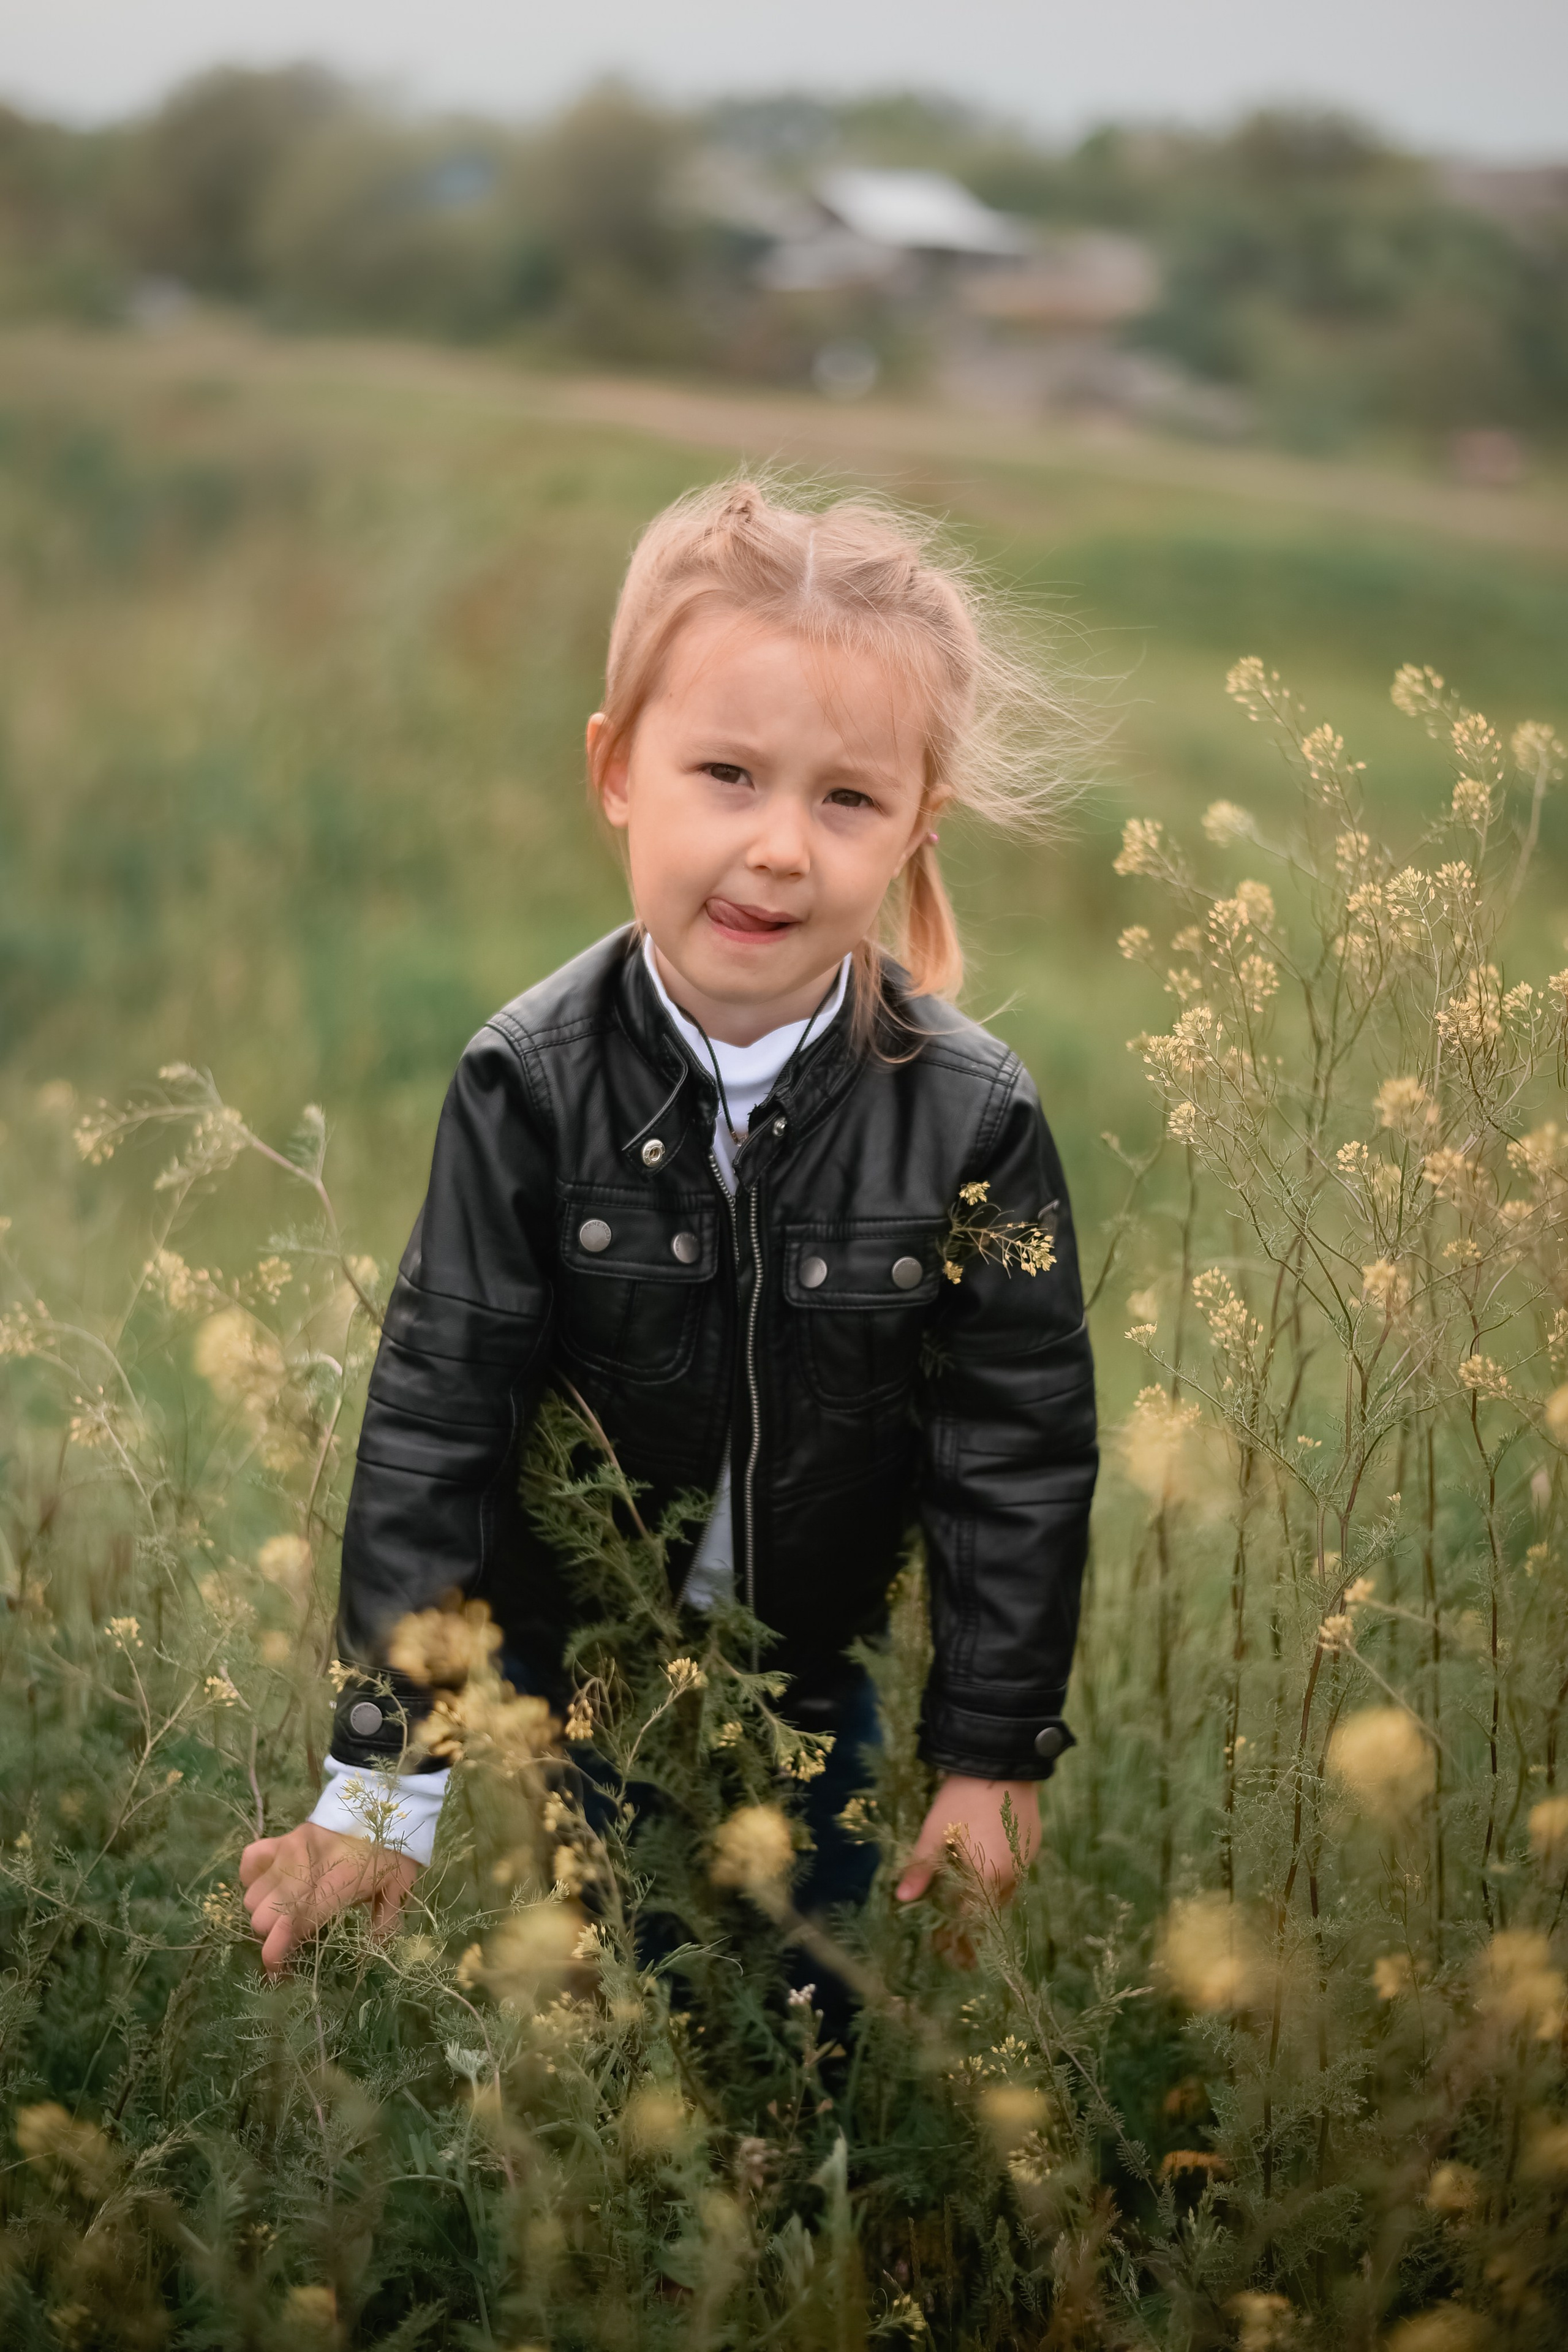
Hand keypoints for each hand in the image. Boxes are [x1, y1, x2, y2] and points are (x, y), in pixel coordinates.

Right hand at [239, 1822, 419, 1974]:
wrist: (382, 1803)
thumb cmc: (391, 1850)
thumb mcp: (398, 1886)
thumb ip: (385, 1923)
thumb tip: (369, 1955)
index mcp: (340, 1877)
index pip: (299, 1919)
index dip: (281, 1951)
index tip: (277, 1974)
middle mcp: (307, 1863)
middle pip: (265, 1914)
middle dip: (273, 1936)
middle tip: (290, 1940)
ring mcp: (290, 1848)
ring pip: (253, 1894)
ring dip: (264, 1912)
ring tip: (283, 1915)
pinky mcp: (281, 1836)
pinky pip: (250, 1861)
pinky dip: (252, 1880)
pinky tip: (269, 1889)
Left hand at [894, 1775, 1038, 1905]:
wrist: (998, 1763)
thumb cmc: (961, 1801)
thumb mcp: (934, 1833)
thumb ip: (920, 1868)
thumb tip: (902, 1898)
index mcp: (990, 1877)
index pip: (974, 1911)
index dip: (958, 1912)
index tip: (945, 1906)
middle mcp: (1015, 1873)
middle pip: (994, 1899)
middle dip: (975, 1899)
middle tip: (957, 1887)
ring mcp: (1028, 1856)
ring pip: (1010, 1883)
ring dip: (992, 1883)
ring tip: (972, 1868)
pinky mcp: (1035, 1839)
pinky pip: (1019, 1863)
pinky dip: (1005, 1864)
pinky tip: (990, 1848)